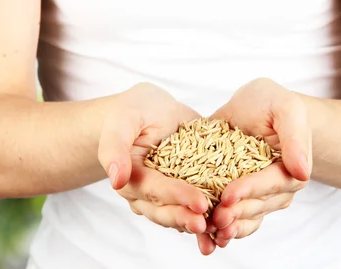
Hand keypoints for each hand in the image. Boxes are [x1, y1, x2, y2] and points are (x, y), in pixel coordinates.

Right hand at [97, 82, 208, 233]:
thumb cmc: (135, 110)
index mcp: (129, 176)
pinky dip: (207, 220)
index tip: (200, 203)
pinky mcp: (180, 194)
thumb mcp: (124, 119)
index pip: (154, 189)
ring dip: (197, 225)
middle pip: (164, 211)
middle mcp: (144, 193)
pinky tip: (225, 228)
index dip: (177, 196)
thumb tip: (116, 180)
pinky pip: (192, 211)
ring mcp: (162, 197)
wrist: (150, 110)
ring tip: (220, 230)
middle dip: (187, 217)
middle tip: (209, 223)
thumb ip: (115, 146)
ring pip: (178, 216)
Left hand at [196, 78, 311, 253]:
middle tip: (214, 217)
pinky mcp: (240, 198)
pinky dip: (220, 228)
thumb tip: (302, 171)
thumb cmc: (272, 103)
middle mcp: (277, 188)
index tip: (228, 195)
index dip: (249, 190)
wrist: (257, 107)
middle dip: (235, 213)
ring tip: (209, 232)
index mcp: (291, 168)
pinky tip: (205, 237)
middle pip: (257, 206)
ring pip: (245, 217)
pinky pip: (234, 218)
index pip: (271, 183)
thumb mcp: (286, 108)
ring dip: (228, 227)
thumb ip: (295, 136)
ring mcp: (259, 196)